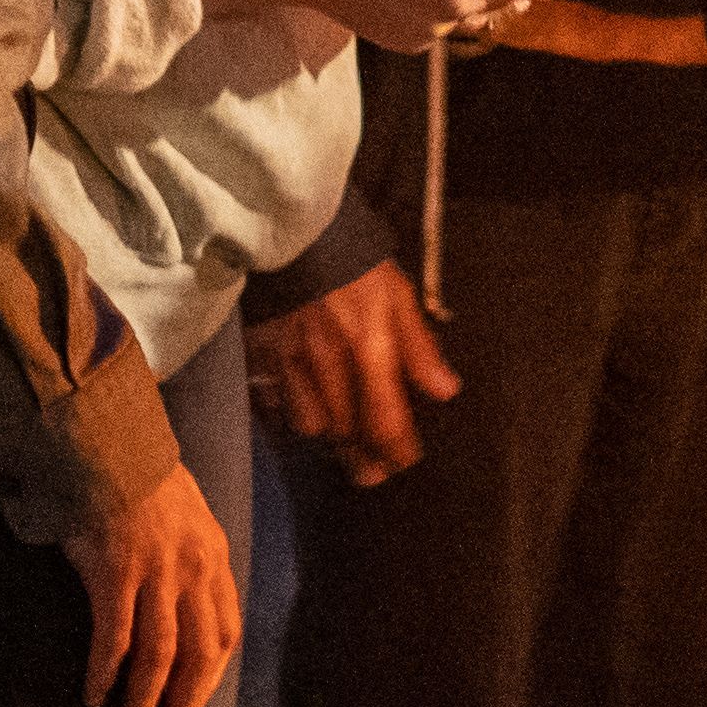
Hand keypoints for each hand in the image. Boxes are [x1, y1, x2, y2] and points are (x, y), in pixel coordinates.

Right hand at [64, 458, 242, 706]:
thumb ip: (193, 566)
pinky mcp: (115, 570)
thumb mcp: (187, 522)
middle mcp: (195, 569)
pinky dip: (107, 671)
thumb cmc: (140, 487)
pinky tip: (95, 693)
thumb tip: (188, 614)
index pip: (226, 635)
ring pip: (160, 654)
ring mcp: (156, 571)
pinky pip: (114, 635)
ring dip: (146, 700)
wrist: (106, 444)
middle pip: (200, 655)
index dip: (210, 682)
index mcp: (215, 560)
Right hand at [255, 260, 457, 485]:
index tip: (404, 467)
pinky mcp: (260, 356)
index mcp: (369, 346)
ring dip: (330, 437)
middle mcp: (329, 361)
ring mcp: (290, 360)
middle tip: (373, 473)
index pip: (385, 418)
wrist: (297, 233)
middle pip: (347, 431)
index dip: (396, 452)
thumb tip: (445, 390)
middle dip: (363, 457)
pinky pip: (274, 404)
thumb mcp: (398, 296)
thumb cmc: (355, 266)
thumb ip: (420, 347)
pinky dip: (290, 415)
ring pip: (310, 424)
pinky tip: (305, 414)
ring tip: (344, 445)